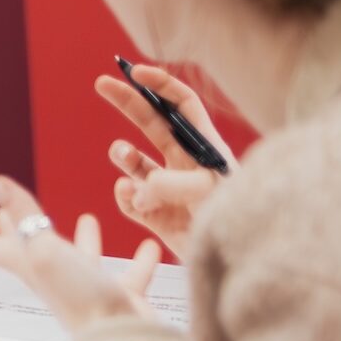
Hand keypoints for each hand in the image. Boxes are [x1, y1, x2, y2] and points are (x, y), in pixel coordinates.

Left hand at [0, 177, 161, 333]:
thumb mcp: (46, 250)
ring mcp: (87, 291)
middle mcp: (55, 279)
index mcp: (30, 268)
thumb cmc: (80, 298)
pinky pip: (129, 276)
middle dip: (16, 232)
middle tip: (1, 214)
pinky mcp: (119, 300)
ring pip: (83, 260)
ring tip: (87, 219)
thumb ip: (24, 217)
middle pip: (30, 250)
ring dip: (85, 241)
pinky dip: (138, 261)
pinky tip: (149, 247)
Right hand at [96, 64, 230, 259]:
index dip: (160, 86)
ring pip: (135, 164)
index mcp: (205, 148)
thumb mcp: (208, 194)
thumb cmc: (236, 223)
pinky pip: (129, 201)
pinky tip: (134, 202)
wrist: (240, 267)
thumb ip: (169, 184)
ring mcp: (167, 190)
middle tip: (100, 83)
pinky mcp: (156, 217)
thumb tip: (135, 185)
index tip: (135, 73)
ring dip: (123, 156)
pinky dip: (125, 198)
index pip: (182, 106)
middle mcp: (185, 164)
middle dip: (127, 102)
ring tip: (121, 154)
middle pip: (151, 123)